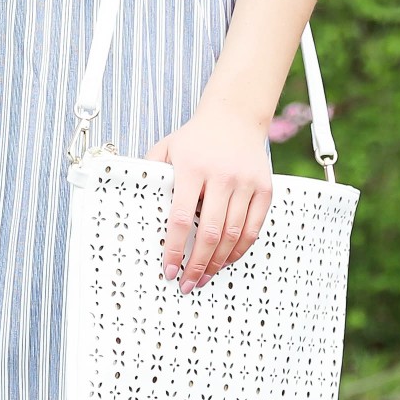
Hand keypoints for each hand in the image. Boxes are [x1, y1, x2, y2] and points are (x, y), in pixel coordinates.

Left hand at [145, 110, 272, 289]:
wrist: (236, 115)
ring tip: (205, 277)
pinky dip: (240, 249)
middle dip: (197, 264)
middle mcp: (221, 177)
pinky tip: (227, 259)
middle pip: (210, 232)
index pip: (181, 217)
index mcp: (192, 168)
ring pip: (233, 234)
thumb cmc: (196, 137)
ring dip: (218, 262)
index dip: (174, 248)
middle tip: (187, 284)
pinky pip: (253, 228)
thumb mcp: (167, 147)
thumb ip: (151, 172)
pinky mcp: (264, 189)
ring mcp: (245, 184)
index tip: (169, 269)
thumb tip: (134, 202)